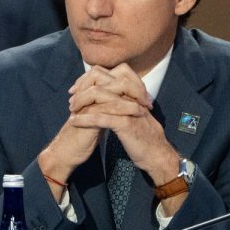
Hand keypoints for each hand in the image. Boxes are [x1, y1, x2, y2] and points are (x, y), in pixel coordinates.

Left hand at [68, 64, 179, 185]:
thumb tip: (108, 96)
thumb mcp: (134, 115)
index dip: (92, 78)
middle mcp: (131, 97)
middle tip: (72, 99)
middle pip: (103, 81)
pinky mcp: (126, 124)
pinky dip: (85, 119)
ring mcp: (129, 109)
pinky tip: (74, 121)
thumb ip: (124, 103)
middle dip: (83, 87)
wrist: (158, 155)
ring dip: (81, 102)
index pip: (111, 74)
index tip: (79, 88)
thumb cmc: (144, 138)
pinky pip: (101, 118)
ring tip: (71, 109)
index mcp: (133, 93)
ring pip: (100, 97)